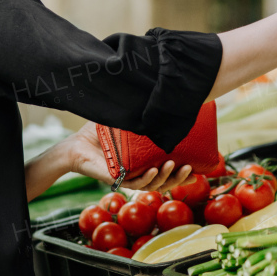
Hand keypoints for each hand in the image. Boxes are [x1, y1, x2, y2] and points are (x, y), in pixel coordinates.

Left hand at [65, 122, 193, 192]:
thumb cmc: (100, 134)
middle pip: (164, 182)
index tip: (199, 168)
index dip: (184, 174)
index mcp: (145, 164)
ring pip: (152, 185)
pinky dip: (145, 178)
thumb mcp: (125, 122)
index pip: (168, 172)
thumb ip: (139, 112)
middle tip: (191, 169)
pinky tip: (153, 170)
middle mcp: (138, 174)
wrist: (76, 144)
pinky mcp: (114, 179)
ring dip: (165, 177)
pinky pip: (133, 183)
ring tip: (174, 166)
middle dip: (179, 178)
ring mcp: (127, 178)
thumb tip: (156, 90)